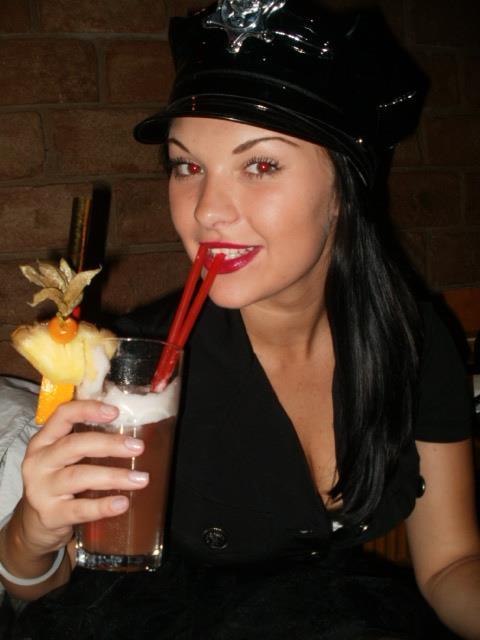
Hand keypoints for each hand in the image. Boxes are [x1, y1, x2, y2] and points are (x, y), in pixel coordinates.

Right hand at [18, 400, 147, 555]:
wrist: (33, 524)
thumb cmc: (57, 482)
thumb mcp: (63, 457)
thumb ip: (87, 442)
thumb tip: (131, 433)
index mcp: (43, 441)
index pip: (62, 416)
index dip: (88, 410)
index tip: (115, 412)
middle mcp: (39, 462)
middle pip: (74, 445)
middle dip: (109, 445)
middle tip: (138, 447)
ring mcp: (41, 489)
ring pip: (79, 476)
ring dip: (113, 476)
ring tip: (140, 479)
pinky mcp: (49, 515)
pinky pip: (79, 509)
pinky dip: (102, 506)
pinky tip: (122, 503)